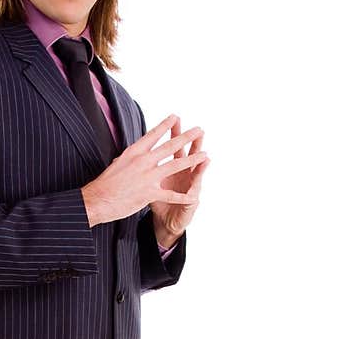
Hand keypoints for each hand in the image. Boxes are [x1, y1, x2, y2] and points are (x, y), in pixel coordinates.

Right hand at [81, 115, 207, 227]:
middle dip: (186, 137)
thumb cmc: (104, 184)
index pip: (153, 135)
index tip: (175, 117)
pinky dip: (182, 196)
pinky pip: (170, 195)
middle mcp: (143, 161)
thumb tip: (128, 155)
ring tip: (205, 155)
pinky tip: (192, 196)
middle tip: (199, 130)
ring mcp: (147, 177)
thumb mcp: (116, 163)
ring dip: (192, 160)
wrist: (96, 200)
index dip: (165, 125)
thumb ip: (127, 158)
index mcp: (134, 152)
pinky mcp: (149, 193)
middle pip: (169, 146)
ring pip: (175, 166)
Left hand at [149, 116, 208, 247]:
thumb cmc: (159, 199)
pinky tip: (195, 193)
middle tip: (198, 131)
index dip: (174, 133)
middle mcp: (184, 174)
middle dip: (192, 144)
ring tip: (206, 158)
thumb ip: (145, 167)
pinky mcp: (189, 203)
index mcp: (172, 167)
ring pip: (195, 175)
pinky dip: (190, 197)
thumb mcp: (149, 181)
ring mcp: (188, 188)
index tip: (174, 118)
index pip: (173, 146)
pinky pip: (189, 200)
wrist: (166, 220)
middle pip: (188, 156)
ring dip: (200, 167)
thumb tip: (133, 152)